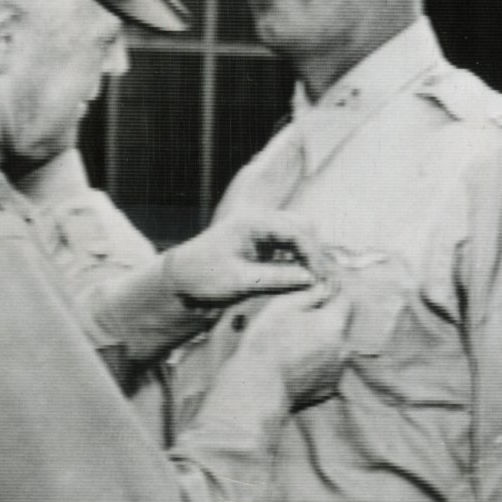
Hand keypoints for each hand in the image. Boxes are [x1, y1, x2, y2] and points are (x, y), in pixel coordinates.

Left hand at [163, 207, 318, 308]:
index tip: (320, 277)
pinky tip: (301, 279)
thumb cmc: (203, 276)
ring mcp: (262, 230)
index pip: (296, 230)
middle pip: (303, 227)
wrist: (180, 278)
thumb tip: (310, 278)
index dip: (313, 254)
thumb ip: (276, 278)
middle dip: (315, 252)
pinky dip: (298, 260)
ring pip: (299, 235)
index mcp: (253, 221)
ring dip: (308, 256)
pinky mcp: (262, 243)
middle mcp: (260, 220)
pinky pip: (289, 246)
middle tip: (321, 280)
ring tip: (313, 282)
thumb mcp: (240, 280)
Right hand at [223, 282, 351, 408]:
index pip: (345, 300)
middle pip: (340, 326)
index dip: (333, 294)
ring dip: (322, 343)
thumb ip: (310, 293)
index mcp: (334, 323)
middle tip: (299, 323)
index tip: (320, 292)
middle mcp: (344, 347)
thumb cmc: (267, 343)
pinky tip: (296, 364)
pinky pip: (327, 368)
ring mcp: (337, 370)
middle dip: (325, 321)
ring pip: (335, 348)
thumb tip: (325, 287)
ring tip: (295, 347)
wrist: (259, 388)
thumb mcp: (282, 306)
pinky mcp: (328, 388)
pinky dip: (317, 364)